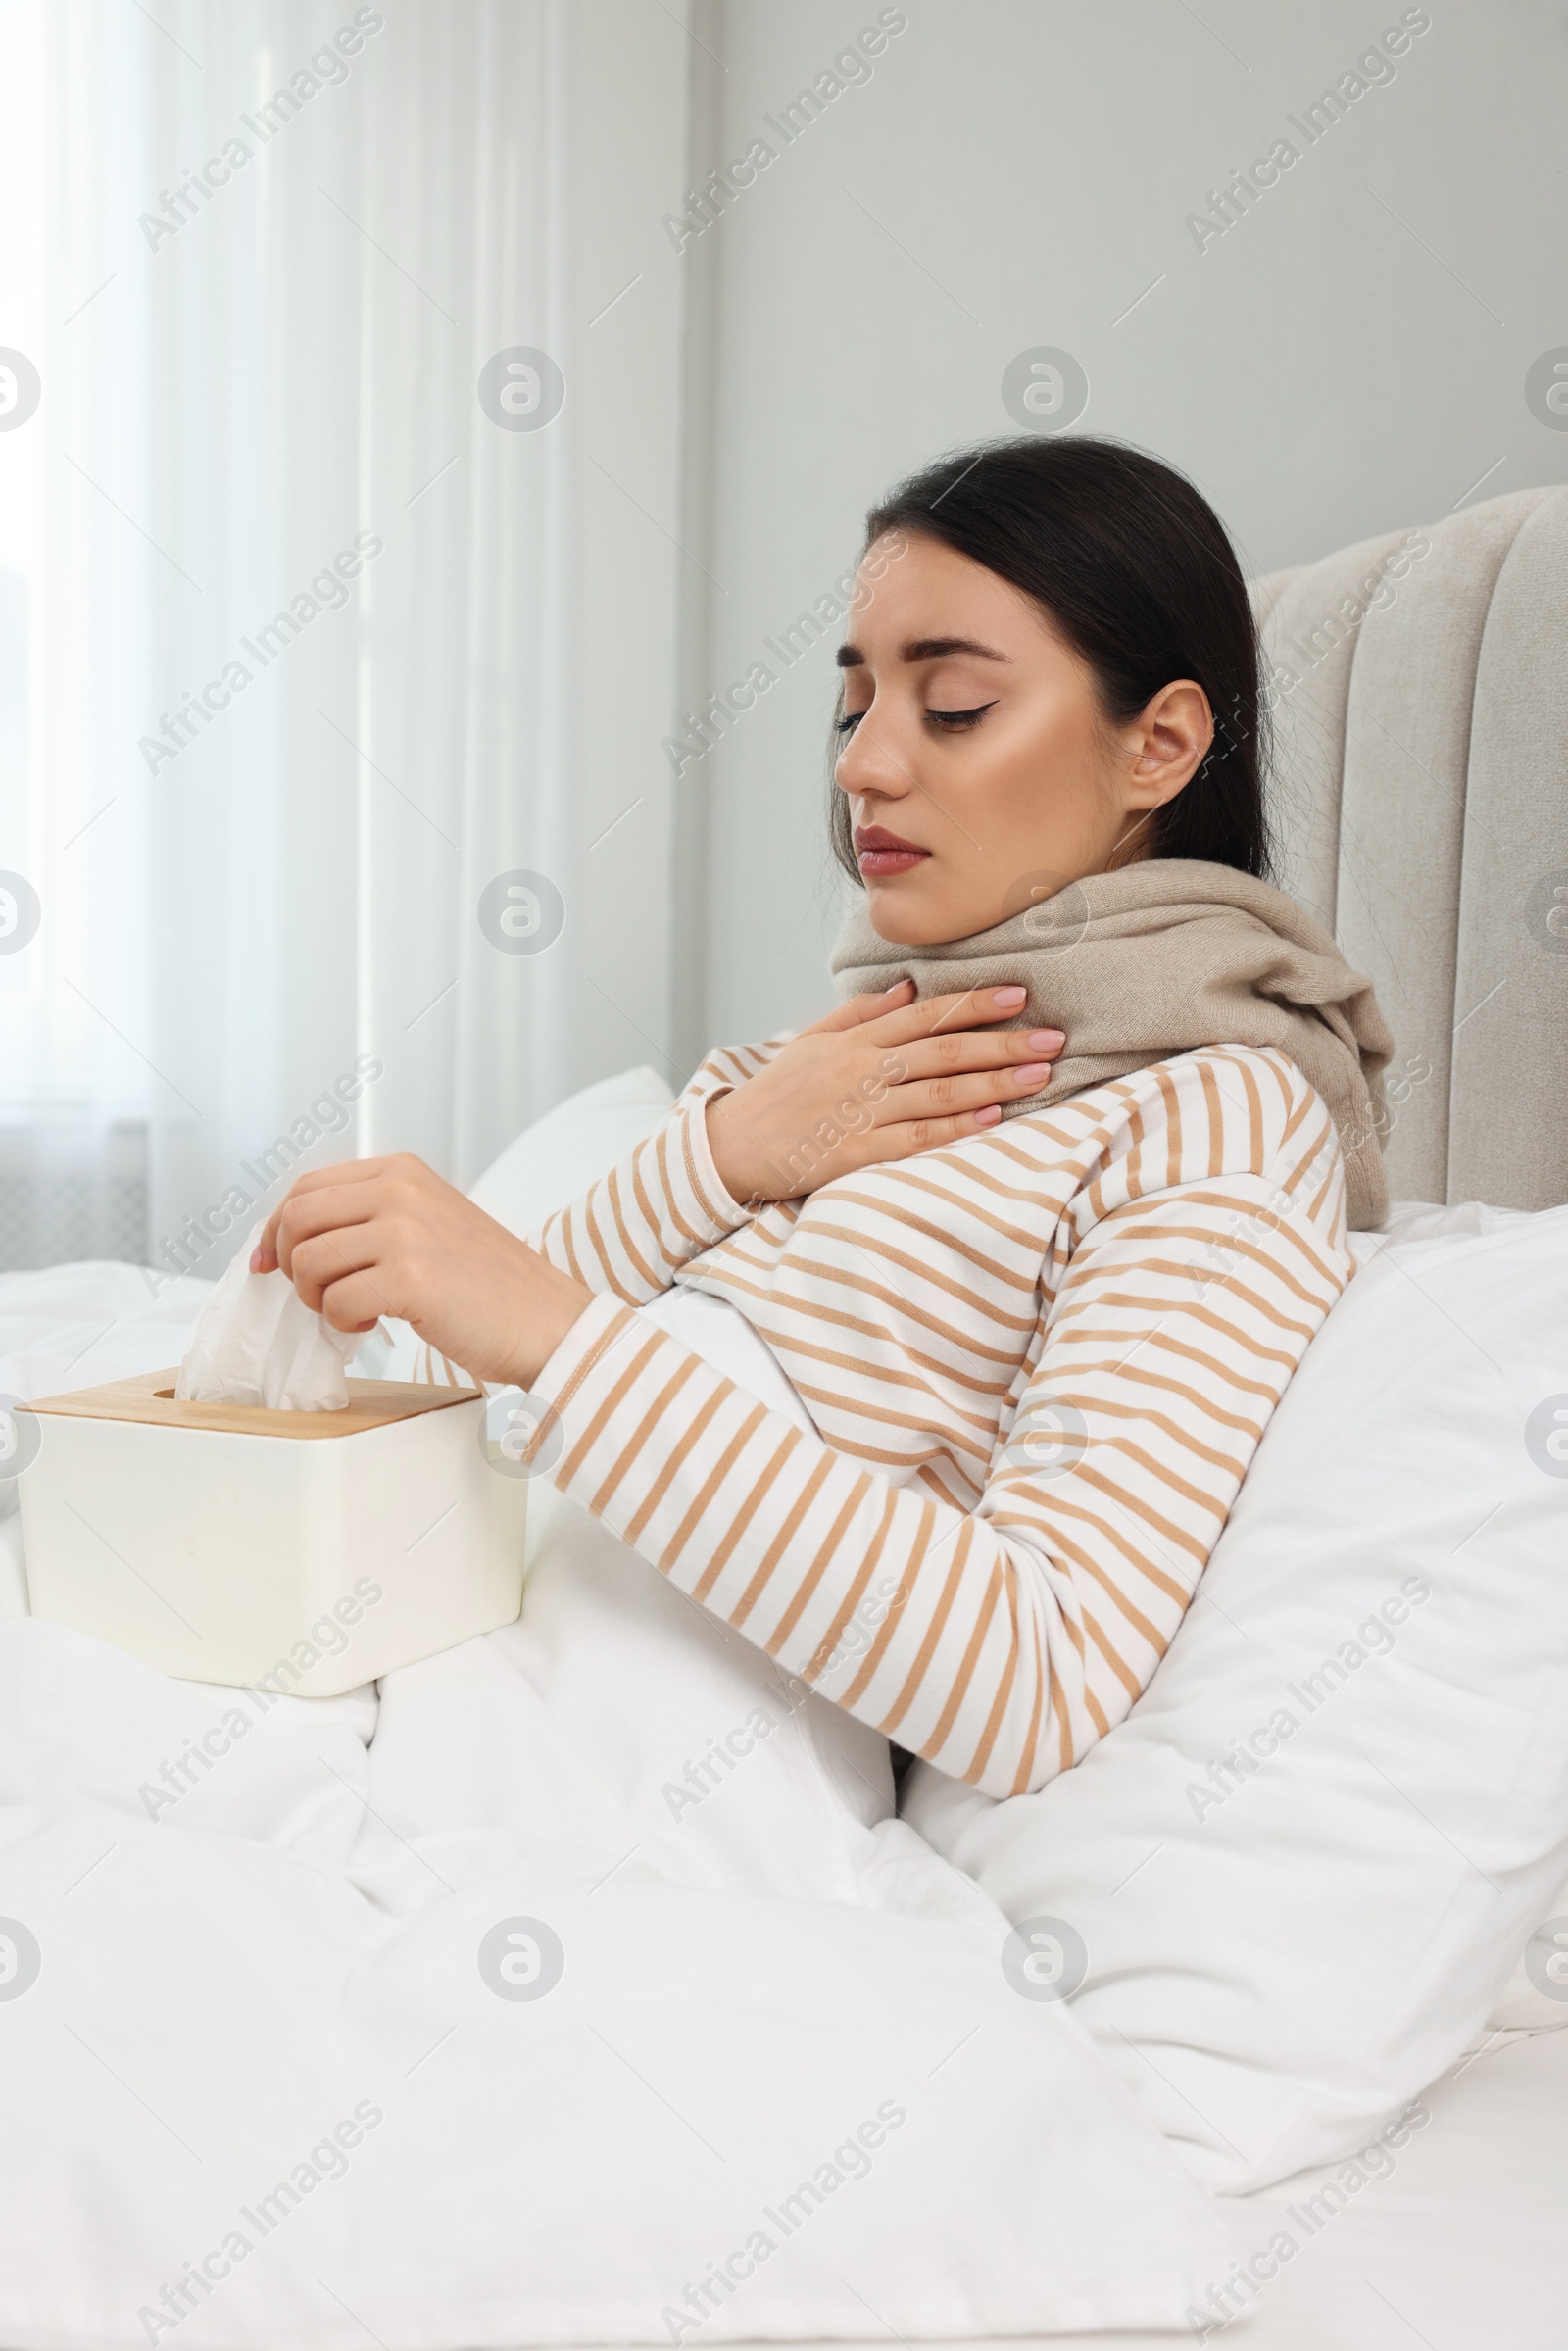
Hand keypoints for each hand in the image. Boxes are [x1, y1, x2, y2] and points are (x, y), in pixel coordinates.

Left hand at [251, 1154, 594, 1390]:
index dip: (276, 1230)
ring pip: (309, 1262)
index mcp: (403, 1171)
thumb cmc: (490, 1284)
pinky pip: (337, 1302)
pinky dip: (345, 1323)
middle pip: (296, 1220)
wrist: (547, 1321)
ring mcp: (406, 1232)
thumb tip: (290, 1241)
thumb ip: (370, 1217)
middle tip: (319, 1294)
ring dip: (318, 1299)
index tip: (268, 1262)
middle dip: (292, 1266)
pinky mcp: (411, 1279)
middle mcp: (402, 1191)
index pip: (306, 1188)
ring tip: (355, 1310)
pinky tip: (377, 1324)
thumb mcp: (429, 1223)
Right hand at [705, 980, 1064, 1204]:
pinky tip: (992, 1116)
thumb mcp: (812, 1041)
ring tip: (1039, 1073)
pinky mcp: (857, 1152)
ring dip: (993, 1081)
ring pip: (938, 1092)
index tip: (1018, 993)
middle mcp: (862, 1071)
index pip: (925, 1014)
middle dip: (1002, 1041)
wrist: (730, 1145)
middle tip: (1052, 1036)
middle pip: (943, 1050)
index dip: (975, 1003)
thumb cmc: (777, 1093)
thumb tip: (910, 988)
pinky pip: (915, 1137)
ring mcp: (860, 1112)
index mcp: (855, 1040)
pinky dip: (955, 1125)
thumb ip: (862, 1013)